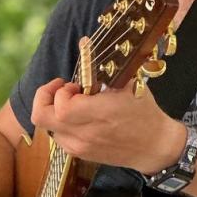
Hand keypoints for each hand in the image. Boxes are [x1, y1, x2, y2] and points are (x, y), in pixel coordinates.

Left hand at [30, 76, 185, 175]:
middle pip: (42, 118)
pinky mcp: (81, 155)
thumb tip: (84, 42)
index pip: (61, 107)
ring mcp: (82, 147)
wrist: (155, 146)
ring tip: (72, 104)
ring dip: (54, 111)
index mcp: (100, 114)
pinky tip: (76, 118)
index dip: (60, 92)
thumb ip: (103, 67)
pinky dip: (60, 125)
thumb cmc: (144, 113)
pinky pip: (58, 138)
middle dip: (44, 98)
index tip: (74, 85)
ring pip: (47, 128)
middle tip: (60, 91)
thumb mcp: (129, 84)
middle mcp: (86, 134)